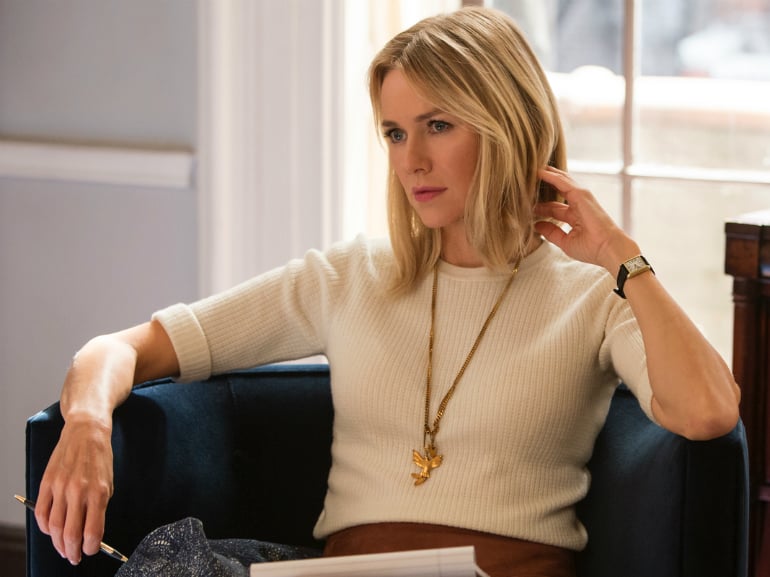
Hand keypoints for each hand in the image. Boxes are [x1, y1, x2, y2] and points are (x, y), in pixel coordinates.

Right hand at [34, 418, 113, 564]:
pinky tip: (50, 531)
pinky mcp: (47, 482)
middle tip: (74, 557)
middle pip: (70, 533)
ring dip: (57, 543)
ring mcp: (60, 487)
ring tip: (63, 549)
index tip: (91, 551)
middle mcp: (79, 491)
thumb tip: (91, 531)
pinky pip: (41, 512)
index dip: (91, 547)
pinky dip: (43, 526)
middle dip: (72, 551)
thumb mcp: (109, 482)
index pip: (93, 531)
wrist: (87, 432)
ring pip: (53, 526)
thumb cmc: (100, 457)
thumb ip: (99, 507)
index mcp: (99, 492)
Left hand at [533, 167, 638, 272]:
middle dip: (545, 186)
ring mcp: (580, 198)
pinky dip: (551, 176)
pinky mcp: (581, 194)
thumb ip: (551, 233)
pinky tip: (539, 171)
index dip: (541, 206)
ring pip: (561, 182)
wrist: (608, 248)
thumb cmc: (592, 248)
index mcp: (575, 217)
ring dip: (548, 175)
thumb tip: (536, 226)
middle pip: (558, 191)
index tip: (527, 205)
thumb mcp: (565, 241)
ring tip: (533, 169)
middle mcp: (578, 205)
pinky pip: (563, 182)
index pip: (554, 208)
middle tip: (529, 180)